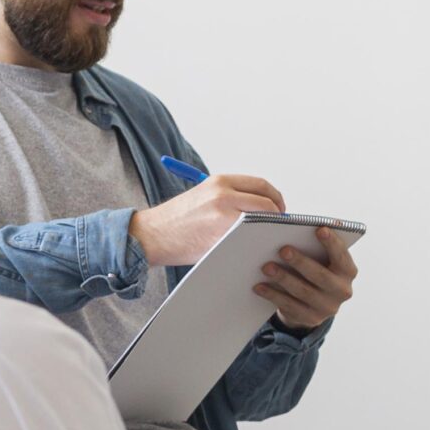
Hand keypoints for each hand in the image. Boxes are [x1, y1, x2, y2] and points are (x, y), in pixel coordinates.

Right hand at [129, 172, 285, 266]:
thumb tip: (260, 208)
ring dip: (269, 230)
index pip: (261, 185)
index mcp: (220, 181)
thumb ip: (230, 197)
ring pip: (261, 221)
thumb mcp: (204, 196)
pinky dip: (255, 243)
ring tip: (266, 238)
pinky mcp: (221, 236)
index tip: (278, 209)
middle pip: (267, 202)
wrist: (150, 235)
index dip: (275, 198)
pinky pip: (248, 239)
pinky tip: (252, 248)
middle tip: (278, 226)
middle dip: (278, 215)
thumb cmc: (176, 220)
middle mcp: (223, 194)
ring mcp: (224, 216)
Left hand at [255, 225, 357, 329]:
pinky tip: (259, 286)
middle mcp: (342, 291)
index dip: (332, 243)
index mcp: (347, 271)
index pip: (342, 256)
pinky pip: (290, 305)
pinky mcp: (310, 318)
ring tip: (266, 267)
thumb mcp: (322, 258)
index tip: (319, 229)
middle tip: (283, 250)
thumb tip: (299, 221)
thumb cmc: (315, 269)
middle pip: (321, 276)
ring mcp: (327, 307)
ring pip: (303, 292)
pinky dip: (273, 294)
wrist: (313, 304)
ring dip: (283, 278)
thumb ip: (316, 242)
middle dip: (301, 262)